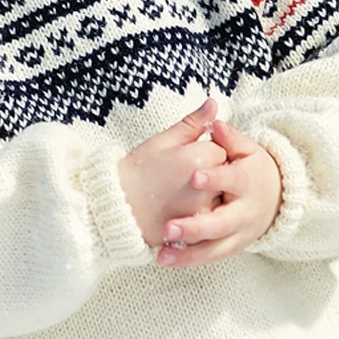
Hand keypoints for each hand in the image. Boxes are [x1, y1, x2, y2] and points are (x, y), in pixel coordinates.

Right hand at [118, 99, 228, 247]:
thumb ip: (192, 123)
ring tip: (180, 194)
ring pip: (219, 200)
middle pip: (224, 176)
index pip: (221, 150)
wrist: (114, 207)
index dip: (204, 151)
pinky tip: (181, 211)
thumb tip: (213, 104)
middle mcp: (204, 188)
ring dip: (207, 196)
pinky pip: (209, 222)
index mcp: (199, 159)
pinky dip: (200, 216)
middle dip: (210, 175)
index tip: (185, 157)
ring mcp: (200, 213)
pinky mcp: (195, 233)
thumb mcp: (162, 141)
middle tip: (182, 177)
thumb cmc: (136, 171)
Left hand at [157, 120, 281, 266]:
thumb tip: (214, 123)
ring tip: (163, 254)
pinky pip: (211, 257)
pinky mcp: (232, 247)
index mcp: (248, 182)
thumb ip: (229, 138)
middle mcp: (245, 211)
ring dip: (189, 254)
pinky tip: (166, 259)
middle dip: (196, 227)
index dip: (215, 179)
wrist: (276, 198)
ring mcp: (240, 233)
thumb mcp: (246, 149)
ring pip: (215, 248)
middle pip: (222, 223)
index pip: (232, 180)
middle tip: (169, 228)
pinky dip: (190, 260)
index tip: (194, 177)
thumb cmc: (250, 169)